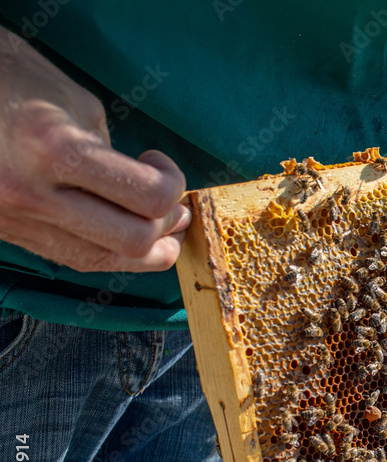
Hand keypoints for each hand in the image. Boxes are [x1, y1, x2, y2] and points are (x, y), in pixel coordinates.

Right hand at [0, 27, 188, 272]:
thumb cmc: (11, 78)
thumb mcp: (74, 101)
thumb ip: (114, 152)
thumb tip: (147, 191)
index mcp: (54, 148)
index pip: (148, 196)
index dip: (172, 184)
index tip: (159, 163)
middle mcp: (32, 194)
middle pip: (133, 240)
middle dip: (165, 224)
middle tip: (171, 205)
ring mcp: (14, 220)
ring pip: (103, 261)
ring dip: (145, 250)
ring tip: (161, 228)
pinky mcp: (6, 232)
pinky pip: (72, 258)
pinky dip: (108, 252)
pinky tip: (123, 235)